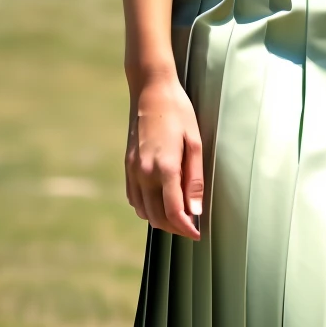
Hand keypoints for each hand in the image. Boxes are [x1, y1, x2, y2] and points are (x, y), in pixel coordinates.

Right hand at [125, 69, 203, 237]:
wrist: (150, 91)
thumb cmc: (179, 113)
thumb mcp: (196, 143)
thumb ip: (194, 179)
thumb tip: (195, 210)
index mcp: (164, 167)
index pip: (173, 211)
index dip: (186, 228)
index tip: (198, 234)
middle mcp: (144, 172)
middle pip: (156, 216)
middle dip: (174, 227)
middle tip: (192, 228)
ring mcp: (132, 169)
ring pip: (142, 209)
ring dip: (159, 219)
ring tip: (179, 218)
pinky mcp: (127, 165)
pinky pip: (133, 197)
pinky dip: (146, 207)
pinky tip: (160, 204)